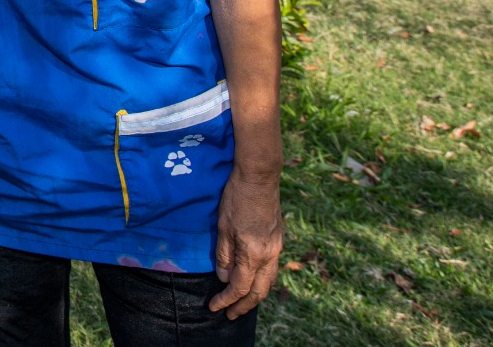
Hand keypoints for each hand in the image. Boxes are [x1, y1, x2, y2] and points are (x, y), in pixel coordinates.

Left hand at [209, 171, 283, 318]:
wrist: (260, 177)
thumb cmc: (237, 198)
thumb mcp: (223, 227)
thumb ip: (224, 255)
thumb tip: (224, 278)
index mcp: (254, 253)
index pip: (239, 287)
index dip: (226, 300)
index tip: (214, 307)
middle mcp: (270, 255)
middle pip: (259, 291)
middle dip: (244, 306)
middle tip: (230, 315)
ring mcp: (277, 248)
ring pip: (269, 281)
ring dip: (255, 295)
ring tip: (242, 303)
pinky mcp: (278, 240)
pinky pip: (272, 269)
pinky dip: (262, 281)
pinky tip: (253, 279)